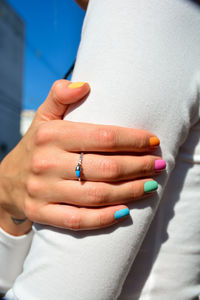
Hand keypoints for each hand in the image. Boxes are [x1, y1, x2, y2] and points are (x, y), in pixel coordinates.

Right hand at [0, 80, 164, 233]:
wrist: (7, 181)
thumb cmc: (36, 146)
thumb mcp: (43, 117)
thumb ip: (59, 96)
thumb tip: (84, 84)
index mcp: (50, 135)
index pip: (102, 137)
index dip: (132, 140)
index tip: (152, 142)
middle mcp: (46, 163)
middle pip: (105, 168)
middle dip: (138, 167)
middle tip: (158, 165)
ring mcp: (42, 191)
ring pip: (96, 195)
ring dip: (130, 192)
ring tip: (150, 185)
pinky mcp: (41, 213)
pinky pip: (78, 220)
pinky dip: (104, 218)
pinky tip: (125, 211)